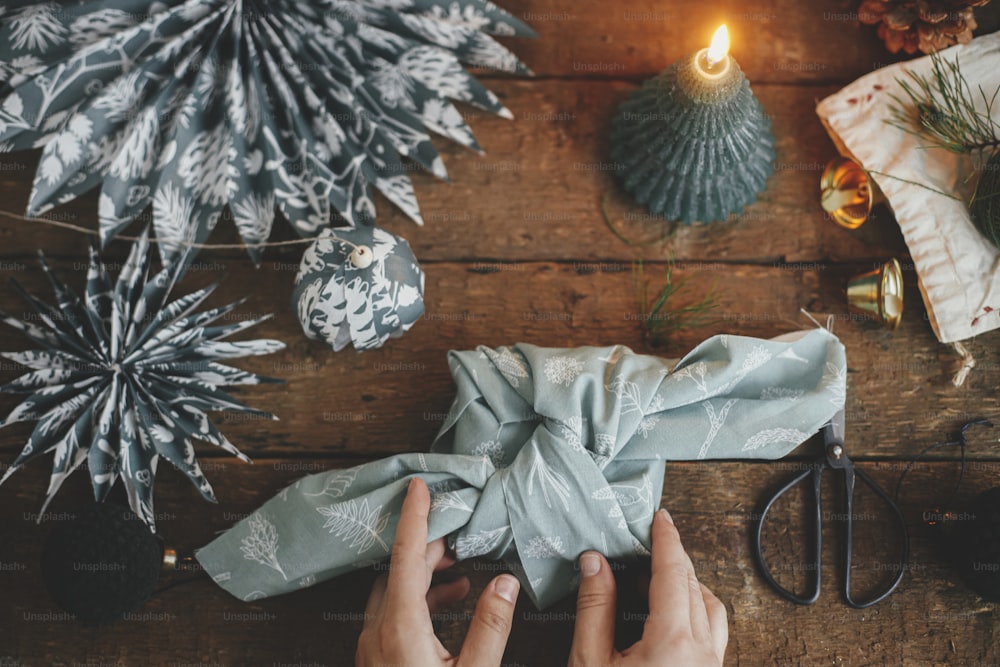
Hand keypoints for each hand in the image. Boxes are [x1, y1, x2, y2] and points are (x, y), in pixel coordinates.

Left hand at [356, 477, 520, 666]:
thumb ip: (490, 628)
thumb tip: (506, 584)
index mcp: (400, 628)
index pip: (405, 556)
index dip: (414, 517)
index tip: (417, 487)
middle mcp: (377, 633)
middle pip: (398, 571)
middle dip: (427, 547)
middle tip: (456, 534)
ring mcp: (370, 649)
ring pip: (391, 594)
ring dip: (422, 577)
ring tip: (459, 573)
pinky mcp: (373, 662)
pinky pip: (389, 616)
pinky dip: (415, 602)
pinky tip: (445, 607)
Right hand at [568, 509, 727, 666]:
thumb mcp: (590, 662)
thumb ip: (593, 610)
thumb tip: (595, 564)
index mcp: (671, 643)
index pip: (672, 574)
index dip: (665, 540)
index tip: (660, 518)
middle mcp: (700, 654)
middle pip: (692, 586)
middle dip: (674, 556)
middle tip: (653, 538)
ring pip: (710, 608)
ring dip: (688, 583)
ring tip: (659, 573)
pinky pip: (713, 632)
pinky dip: (697, 609)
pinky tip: (674, 610)